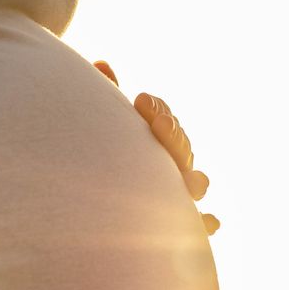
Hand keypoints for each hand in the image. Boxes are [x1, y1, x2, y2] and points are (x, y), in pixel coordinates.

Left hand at [94, 60, 219, 235]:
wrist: (79, 210)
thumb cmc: (91, 156)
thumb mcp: (96, 127)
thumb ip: (103, 99)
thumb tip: (102, 63)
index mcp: (152, 144)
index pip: (166, 125)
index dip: (159, 112)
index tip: (141, 100)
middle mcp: (168, 169)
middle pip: (182, 151)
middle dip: (172, 136)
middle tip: (153, 121)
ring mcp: (175, 196)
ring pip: (195, 184)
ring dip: (193, 179)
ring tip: (187, 177)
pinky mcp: (175, 226)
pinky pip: (196, 225)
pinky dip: (205, 222)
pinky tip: (209, 221)